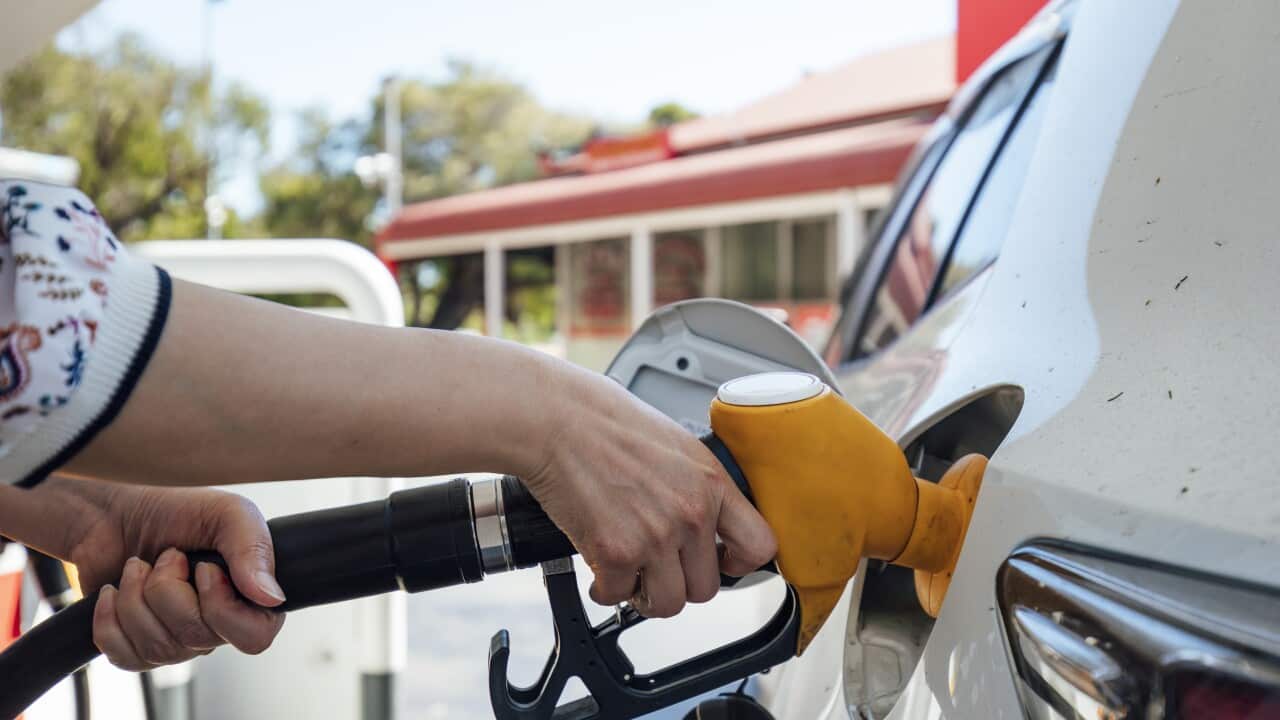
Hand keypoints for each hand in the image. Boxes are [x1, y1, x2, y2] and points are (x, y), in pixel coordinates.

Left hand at [0, 477, 284, 669]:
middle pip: (198, 639)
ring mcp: (176, 642)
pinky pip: (126, 658)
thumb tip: (271, 597)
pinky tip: (114, 593)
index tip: (204, 569)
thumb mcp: (225, 513)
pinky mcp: (135, 649)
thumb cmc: (174, 513)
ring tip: (138, 567)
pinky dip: (110, 620)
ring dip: (136, 597)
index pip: (254, 637)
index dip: (223, 608)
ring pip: (159, 649)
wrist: (113, 517)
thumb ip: (253, 548)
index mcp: (248, 598)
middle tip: (167, 557)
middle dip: (168, 590)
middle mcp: (216, 626)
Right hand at [522, 366, 777, 618]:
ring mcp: (656, 535)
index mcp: (711, 482)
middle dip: (679, 582)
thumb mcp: (675, 445)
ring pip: (668, 603)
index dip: (740, 564)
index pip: (760, 545)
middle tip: (656, 568)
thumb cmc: (604, 421)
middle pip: (707, 587)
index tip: (722, 563)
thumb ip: (696, 485)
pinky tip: (600, 569)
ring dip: (645, 595)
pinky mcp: (616, 552)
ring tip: (630, 575)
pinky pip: (618, 596)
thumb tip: (704, 520)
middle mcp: (692, 513)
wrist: (555, 419)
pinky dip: (606, 589)